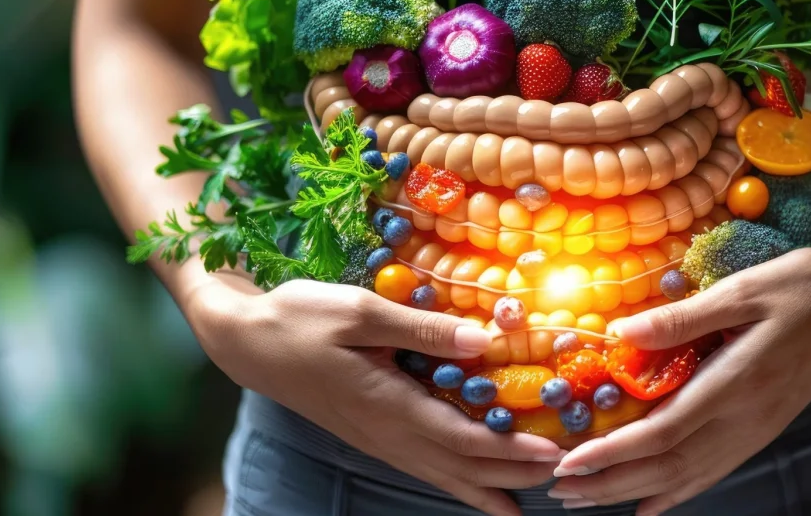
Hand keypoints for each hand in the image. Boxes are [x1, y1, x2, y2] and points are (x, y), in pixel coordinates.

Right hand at [184, 264, 562, 515]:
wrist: (247, 341)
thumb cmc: (300, 318)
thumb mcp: (361, 312)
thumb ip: (423, 328)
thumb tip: (484, 340)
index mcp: (389, 404)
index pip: (462, 438)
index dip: (510, 450)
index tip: (553, 452)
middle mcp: (387, 432)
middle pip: (460, 465)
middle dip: (513, 473)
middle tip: (563, 474)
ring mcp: (377, 437)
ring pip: (441, 473)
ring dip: (487, 485)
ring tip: (527, 499)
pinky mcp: (370, 433)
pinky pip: (421, 465)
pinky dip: (454, 480)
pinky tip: (471, 486)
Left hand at [548, 243, 810, 514]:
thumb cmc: (803, 288)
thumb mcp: (743, 289)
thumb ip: (683, 318)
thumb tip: (622, 331)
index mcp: (736, 382)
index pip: (664, 431)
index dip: (614, 452)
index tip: (570, 461)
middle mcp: (745, 418)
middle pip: (668, 465)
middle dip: (610, 482)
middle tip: (560, 489)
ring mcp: (756, 429)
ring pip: (688, 475)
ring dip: (634, 492)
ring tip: (588, 500)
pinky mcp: (762, 429)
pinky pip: (714, 471)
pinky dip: (678, 492)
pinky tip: (651, 504)